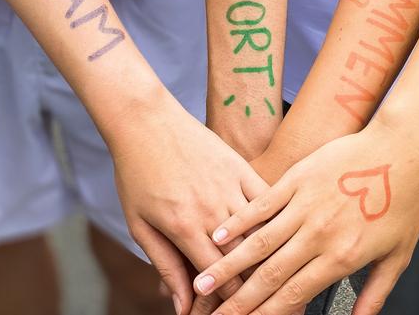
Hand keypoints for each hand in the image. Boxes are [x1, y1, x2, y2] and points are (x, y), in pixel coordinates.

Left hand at [111, 99, 268, 313]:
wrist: (146, 122)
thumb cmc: (137, 172)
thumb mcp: (140, 225)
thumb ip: (165, 266)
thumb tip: (181, 306)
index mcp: (185, 227)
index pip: (219, 280)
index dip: (228, 304)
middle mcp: (213, 210)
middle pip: (246, 263)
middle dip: (252, 289)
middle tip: (256, 303)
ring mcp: (231, 188)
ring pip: (263, 234)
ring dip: (269, 259)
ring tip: (274, 276)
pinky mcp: (242, 169)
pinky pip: (268, 202)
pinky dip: (275, 222)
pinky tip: (281, 236)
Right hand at [193, 125, 418, 314]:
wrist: (402, 148)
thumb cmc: (405, 198)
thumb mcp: (399, 254)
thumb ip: (375, 293)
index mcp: (342, 256)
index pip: (294, 294)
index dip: (266, 314)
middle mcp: (318, 234)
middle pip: (269, 276)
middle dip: (238, 301)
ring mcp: (305, 205)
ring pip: (258, 243)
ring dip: (228, 266)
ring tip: (204, 282)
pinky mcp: (297, 179)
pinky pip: (261, 206)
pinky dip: (238, 223)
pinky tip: (218, 236)